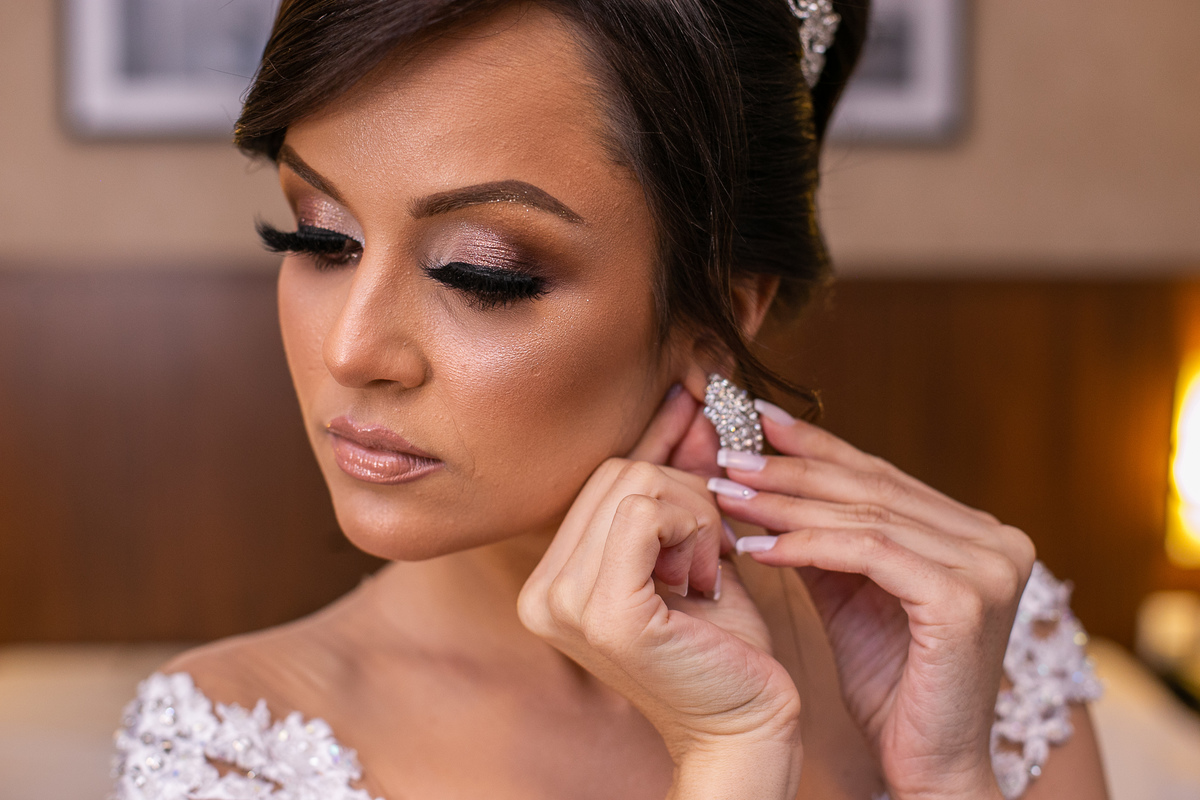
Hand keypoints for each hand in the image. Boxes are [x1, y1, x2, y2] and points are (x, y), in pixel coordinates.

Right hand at [517, 386, 802, 795]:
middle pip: (616, 472)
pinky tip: (707, 574)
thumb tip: (691, 403)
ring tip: (708, 567)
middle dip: (684, 492)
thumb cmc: (723, 646)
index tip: (695, 404)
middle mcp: (541, 593)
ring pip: (634, 484)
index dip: (656, 442)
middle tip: (713, 549)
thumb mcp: (694, 550)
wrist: (745, 728)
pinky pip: (645, 514)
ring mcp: (564, 604)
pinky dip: (692, 527)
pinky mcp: (605, 614)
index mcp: (551, 580)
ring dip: (694, 513)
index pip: (601, 477)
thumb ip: (681, 483)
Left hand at [713, 402, 1032, 799]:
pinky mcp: (965, 599)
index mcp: (976, 534)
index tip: (758, 419)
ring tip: (728, 493)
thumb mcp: (850, 597)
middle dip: (791, 469)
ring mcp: (989, 567)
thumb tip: (766, 482)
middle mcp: (996, 541)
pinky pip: (867, 553)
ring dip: (786, 502)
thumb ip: (823, 540)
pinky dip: (806, 545)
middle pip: (872, 488)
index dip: (818, 446)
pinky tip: (758, 546)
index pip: (882, 476)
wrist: (928, 767)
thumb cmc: (890, 688)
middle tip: (728, 454)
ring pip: (865, 515)